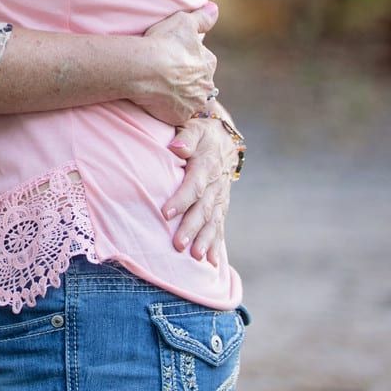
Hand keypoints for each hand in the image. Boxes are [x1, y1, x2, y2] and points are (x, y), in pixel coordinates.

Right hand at [129, 4, 218, 125]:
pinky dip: (168, 109)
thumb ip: (202, 17)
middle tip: (168, 75)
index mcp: (208, 63)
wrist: (145, 69)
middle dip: (188, 81)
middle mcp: (206, 86)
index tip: (175, 58)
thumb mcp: (184, 22)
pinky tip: (156, 101)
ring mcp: (193, 104)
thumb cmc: (164, 43)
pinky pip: (175, 114)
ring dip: (181, 97)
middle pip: (199, 84)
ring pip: (190, 100)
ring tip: (162, 90)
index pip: (203, 62)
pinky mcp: (178, 117)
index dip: (189, 60)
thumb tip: (215, 8)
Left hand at [163, 113, 237, 263]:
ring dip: (205, 240)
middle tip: (179, 245)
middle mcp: (216, 184)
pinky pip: (220, 226)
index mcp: (206, 165)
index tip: (165, 214)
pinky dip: (216, 244)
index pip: (193, 185)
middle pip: (203, 209)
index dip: (181, 200)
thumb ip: (186, 137)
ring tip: (196, 258)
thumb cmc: (202, 131)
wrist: (225, 138)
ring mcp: (221, 197)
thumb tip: (176, 147)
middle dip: (191, 228)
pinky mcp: (222, 205)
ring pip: (213, 221)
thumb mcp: (195, 127)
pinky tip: (211, 263)